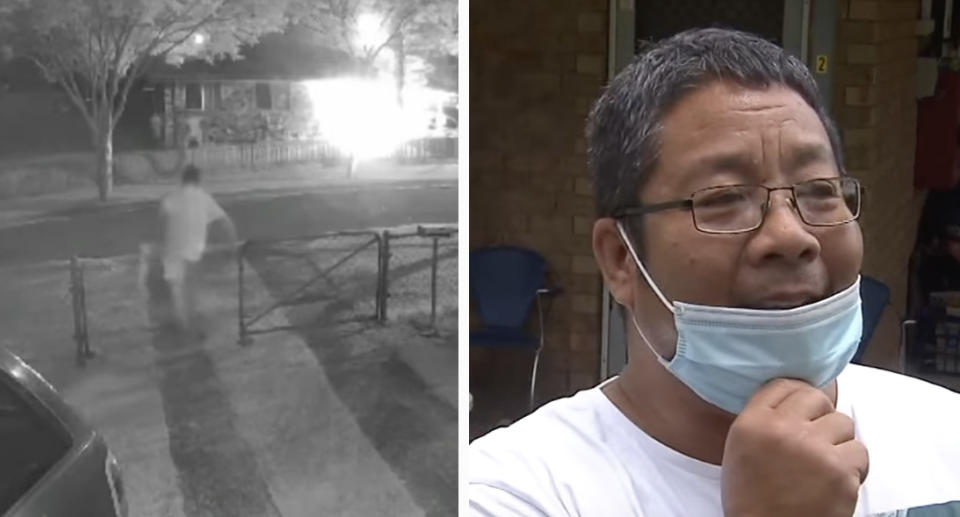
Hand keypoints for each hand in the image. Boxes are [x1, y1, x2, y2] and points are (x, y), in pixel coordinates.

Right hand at [721, 379, 868, 516]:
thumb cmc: (752, 499)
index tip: (805, 407)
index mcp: (752, 423)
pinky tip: (836, 480)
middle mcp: (782, 430)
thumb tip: (792, 400)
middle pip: (817, 398)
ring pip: (844, 423)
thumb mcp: (739, 449)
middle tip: (817, 437)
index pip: (783, 385)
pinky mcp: (841, 473)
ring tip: (825, 463)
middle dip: (821, 415)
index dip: (798, 394)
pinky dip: (853, 467)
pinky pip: (860, 453)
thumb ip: (762, 421)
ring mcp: (814, 450)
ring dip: (839, 442)